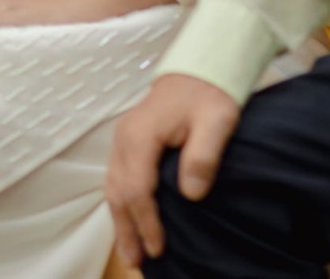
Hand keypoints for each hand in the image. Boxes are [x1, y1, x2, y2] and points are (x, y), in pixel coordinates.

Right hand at [106, 73, 243, 266]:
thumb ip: (203, 155)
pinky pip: (117, 179)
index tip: (159, 248)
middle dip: (127, 229)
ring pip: (113, 187)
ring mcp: (122, 141)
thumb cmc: (208, 96)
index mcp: (141, 136)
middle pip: (118, 192)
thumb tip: (191, 193)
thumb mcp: (217, 121)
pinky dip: (121, 205)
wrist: (197, 71)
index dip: (147, 221)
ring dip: (120, 221)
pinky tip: (129, 221)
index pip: (138, 187)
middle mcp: (123, 140)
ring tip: (130, 253)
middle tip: (138, 263)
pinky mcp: (127, 144)